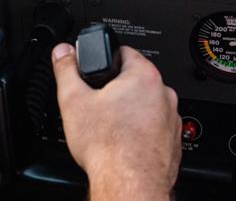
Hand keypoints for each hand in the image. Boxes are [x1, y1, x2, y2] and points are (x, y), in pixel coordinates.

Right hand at [51, 43, 180, 199]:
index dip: (104, 61)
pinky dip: (140, 133)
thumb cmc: (108, 146)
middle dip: (116, 91)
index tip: (96, 74)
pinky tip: (124, 144)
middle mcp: (164, 95)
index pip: (124, 52)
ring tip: (110, 128)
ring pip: (146, 107)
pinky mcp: (173, 142)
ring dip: (130, 113)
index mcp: (144, 76)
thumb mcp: (73, 100)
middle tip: (98, 106)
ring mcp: (171, 120)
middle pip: (135, 81)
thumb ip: (66, 69)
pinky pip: (154, 129)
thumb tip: (63, 52)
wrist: (129, 184)